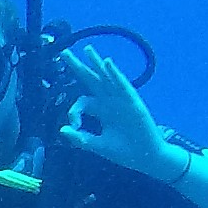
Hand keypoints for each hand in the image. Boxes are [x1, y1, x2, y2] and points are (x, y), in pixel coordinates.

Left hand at [51, 43, 183, 181]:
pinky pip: (122, 85)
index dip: (74, 111)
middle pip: (91, 80)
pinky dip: (115, 74)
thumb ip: (80, 138)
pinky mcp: (133, 102)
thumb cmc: (123, 152)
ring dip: (96, 63)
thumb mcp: (98, 145)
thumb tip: (62, 129)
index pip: (82, 102)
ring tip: (87, 49)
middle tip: (63, 52)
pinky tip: (106, 63)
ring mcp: (121, 100)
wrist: (145, 158)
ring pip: (106, 77)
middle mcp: (109, 101)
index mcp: (101, 110)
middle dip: (78, 66)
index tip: (74, 126)